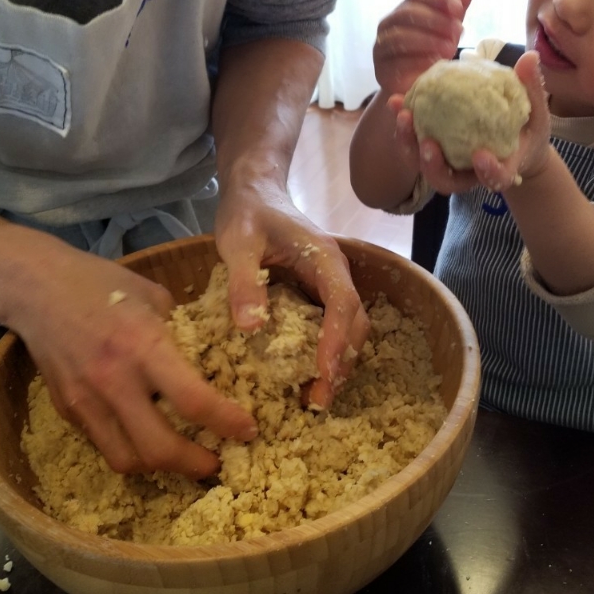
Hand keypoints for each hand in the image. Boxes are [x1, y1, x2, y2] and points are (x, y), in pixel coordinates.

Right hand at [6, 241, 257, 478]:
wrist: (35, 288)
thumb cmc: (100, 283)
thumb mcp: (152, 295)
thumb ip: (180, 331)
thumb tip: (208, 357)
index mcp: (143, 345)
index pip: (192, 400)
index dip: (226, 422)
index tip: (248, 429)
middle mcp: (114, 380)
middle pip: (159, 448)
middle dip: (195, 464)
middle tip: (216, 461)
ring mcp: (86, 400)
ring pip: (128, 460)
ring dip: (161, 468)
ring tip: (183, 458)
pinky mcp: (68, 410)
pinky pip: (105, 445)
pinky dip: (132, 451)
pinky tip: (147, 439)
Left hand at [213, 178, 370, 410]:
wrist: (254, 192)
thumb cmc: (248, 213)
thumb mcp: (238, 243)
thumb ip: (244, 282)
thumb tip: (252, 327)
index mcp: (325, 258)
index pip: (343, 304)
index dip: (337, 341)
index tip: (324, 373)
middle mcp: (336, 274)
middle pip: (355, 323)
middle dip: (342, 363)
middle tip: (318, 401)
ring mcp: (329, 285)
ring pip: (348, 329)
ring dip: (337, 363)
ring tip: (313, 398)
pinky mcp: (316, 295)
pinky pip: (330, 328)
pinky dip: (325, 354)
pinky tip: (304, 377)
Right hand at [374, 0, 475, 95]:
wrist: (415, 86)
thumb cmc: (431, 52)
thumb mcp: (447, 28)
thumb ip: (456, 4)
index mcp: (403, 10)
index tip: (459, 9)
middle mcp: (388, 26)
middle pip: (407, 13)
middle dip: (435, 21)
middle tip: (458, 32)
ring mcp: (381, 48)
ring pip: (400, 37)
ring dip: (427, 41)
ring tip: (450, 48)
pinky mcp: (382, 71)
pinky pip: (397, 62)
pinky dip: (417, 61)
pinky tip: (434, 64)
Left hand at [386, 50, 551, 194]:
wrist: (514, 145)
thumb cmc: (528, 131)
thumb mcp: (537, 113)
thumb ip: (532, 89)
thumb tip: (530, 57)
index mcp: (501, 170)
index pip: (495, 179)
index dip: (489, 172)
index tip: (481, 156)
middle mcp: (470, 174)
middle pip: (446, 180)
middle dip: (433, 165)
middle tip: (427, 142)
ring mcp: (449, 166)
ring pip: (423, 165)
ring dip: (409, 143)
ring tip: (403, 115)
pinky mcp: (435, 152)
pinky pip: (415, 142)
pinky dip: (404, 125)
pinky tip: (397, 100)